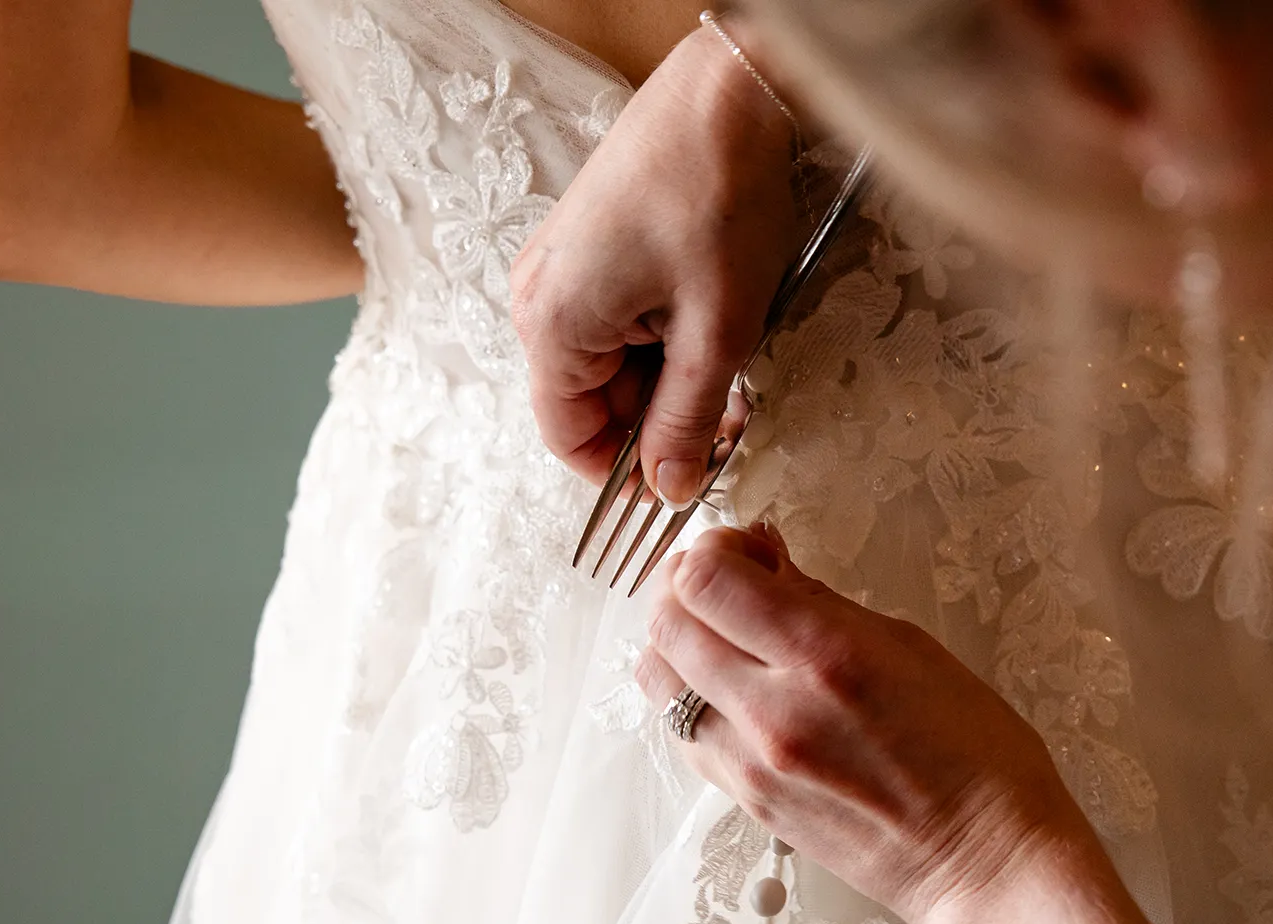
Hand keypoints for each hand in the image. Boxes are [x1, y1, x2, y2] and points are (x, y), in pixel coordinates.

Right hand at [510, 21, 800, 501]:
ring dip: (668, 376)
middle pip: (591, 400)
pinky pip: (620, 317)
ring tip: (731, 359)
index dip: (625, 472)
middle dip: (658, 420)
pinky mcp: (593, 242)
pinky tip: (713, 320)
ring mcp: (564, 264)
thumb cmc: (719, 192)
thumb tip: (672, 486)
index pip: (568, 437)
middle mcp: (541, 294)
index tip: (681, 481)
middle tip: (730, 418)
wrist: (732, 87)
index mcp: (552, 322)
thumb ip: (688, 418)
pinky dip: (664, 335)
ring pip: (612, 360)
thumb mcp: (717, 329)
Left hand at [635, 527, 1100, 923]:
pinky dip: (692, 696)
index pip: (707, 580)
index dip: (714, 548)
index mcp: (824, 656)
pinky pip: (684, 731)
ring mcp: (750, 763)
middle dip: (684, 586)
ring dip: (678, 642)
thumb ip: (823, 604)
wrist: (981, 861)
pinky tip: (733, 689)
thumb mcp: (911, 647)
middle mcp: (772, 710)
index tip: (745, 549)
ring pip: (659, 680)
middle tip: (725, 583)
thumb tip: (768, 566)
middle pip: (667, 623)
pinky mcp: (745, 801)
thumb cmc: (974, 755)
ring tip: (721, 636)